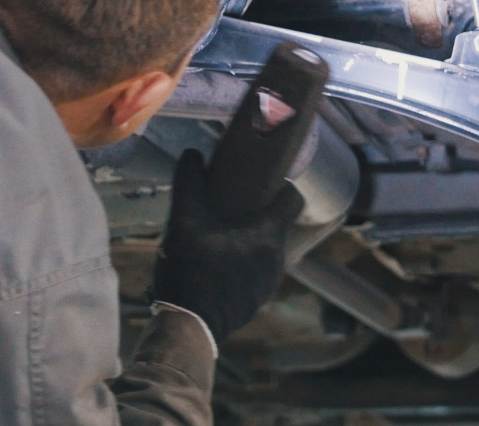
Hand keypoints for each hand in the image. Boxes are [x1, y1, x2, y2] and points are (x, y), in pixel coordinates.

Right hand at [149, 149, 305, 343]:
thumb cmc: (192, 269)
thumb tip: (192, 154)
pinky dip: (245, 260)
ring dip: (251, 237)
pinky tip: (219, 261)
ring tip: (222, 232)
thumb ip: (189, 184)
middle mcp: (277, 256)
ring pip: (268, 247)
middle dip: (260, 211)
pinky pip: (258, 269)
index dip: (283, 186)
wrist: (190, 324)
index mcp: (268, 233)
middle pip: (278, 223)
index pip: (294, 199)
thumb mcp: (184, 221)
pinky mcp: (258, 298)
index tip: (263, 180)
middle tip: (234, 203)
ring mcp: (269, 281)